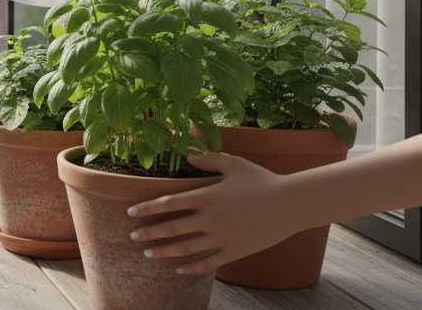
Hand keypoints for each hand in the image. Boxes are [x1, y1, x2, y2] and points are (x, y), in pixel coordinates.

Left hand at [126, 153, 307, 274]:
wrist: (292, 204)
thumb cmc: (262, 180)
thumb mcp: (233, 163)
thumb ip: (207, 158)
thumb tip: (185, 153)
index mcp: (208, 196)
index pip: (168, 203)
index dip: (147, 209)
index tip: (130, 212)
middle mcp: (212, 218)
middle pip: (171, 228)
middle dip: (148, 233)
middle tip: (132, 237)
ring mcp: (223, 237)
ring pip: (186, 249)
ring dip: (163, 252)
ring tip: (147, 253)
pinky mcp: (235, 251)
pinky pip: (208, 262)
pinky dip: (191, 267)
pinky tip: (178, 268)